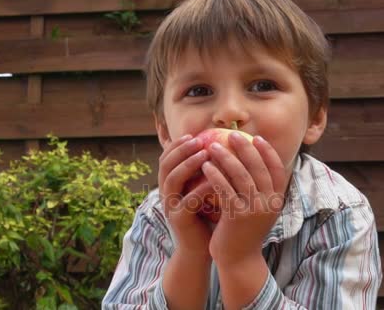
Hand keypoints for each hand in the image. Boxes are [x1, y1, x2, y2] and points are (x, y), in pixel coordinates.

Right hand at [158, 135, 212, 256]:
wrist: (201, 248)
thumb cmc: (206, 216)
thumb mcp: (202, 191)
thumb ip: (204, 173)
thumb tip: (218, 147)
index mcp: (169, 185)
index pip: (166, 158)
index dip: (177, 145)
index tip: (193, 134)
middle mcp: (165, 194)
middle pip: (166, 165)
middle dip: (181, 150)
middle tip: (199, 140)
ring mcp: (170, 207)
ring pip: (173, 180)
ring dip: (188, 164)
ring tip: (205, 153)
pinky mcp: (179, 220)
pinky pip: (188, 200)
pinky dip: (200, 188)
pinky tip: (215, 179)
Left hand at [202, 133, 287, 265]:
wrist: (239, 259)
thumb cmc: (245, 230)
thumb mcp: (259, 208)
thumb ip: (259, 188)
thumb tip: (253, 159)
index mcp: (277, 199)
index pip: (278, 169)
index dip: (268, 151)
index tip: (256, 137)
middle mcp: (269, 203)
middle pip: (258, 168)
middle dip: (245, 148)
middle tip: (233, 134)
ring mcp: (254, 210)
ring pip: (241, 176)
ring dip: (226, 157)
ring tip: (213, 146)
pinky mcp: (237, 216)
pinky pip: (225, 189)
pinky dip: (216, 175)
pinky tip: (206, 166)